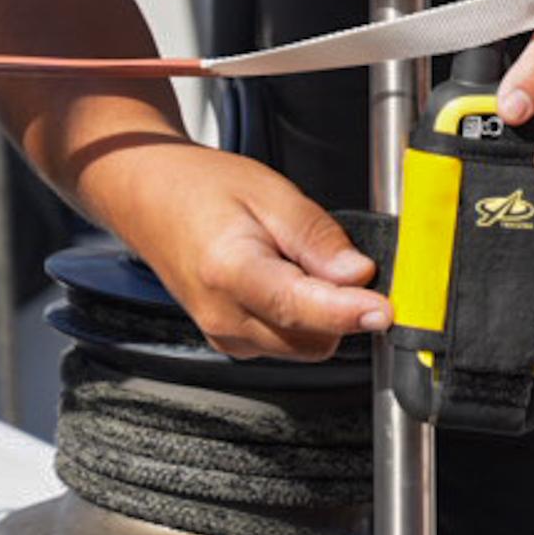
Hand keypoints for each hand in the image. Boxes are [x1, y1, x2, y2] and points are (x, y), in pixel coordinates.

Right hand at [82, 139, 385, 360]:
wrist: (148, 198)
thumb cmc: (201, 188)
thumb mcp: (269, 190)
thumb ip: (317, 235)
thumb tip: (359, 274)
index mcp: (229, 272)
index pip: (301, 308)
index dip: (349, 311)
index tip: (385, 309)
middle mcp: (224, 317)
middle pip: (312, 339)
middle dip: (341, 306)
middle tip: (337, 257)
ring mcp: (224, 336)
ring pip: (303, 346)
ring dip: (322, 313)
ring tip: (298, 259)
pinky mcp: (229, 341)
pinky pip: (286, 342)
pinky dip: (302, 317)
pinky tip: (286, 276)